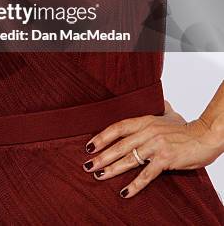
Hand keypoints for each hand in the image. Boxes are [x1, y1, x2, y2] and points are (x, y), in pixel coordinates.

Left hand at [82, 100, 221, 197]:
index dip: (102, 136)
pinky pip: (146, 174)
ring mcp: (156, 145)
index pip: (118, 127)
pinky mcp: (165, 159)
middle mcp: (148, 131)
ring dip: (112, 169)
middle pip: (119, 145)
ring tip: (99, 176)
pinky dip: (135, 184)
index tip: (89, 146)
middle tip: (88, 165)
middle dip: (102, 156)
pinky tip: (125, 192)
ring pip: (129, 159)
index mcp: (146, 121)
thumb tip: (160, 101)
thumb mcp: (170, 115)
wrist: (205, 136)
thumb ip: (161, 110)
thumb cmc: (187, 129)